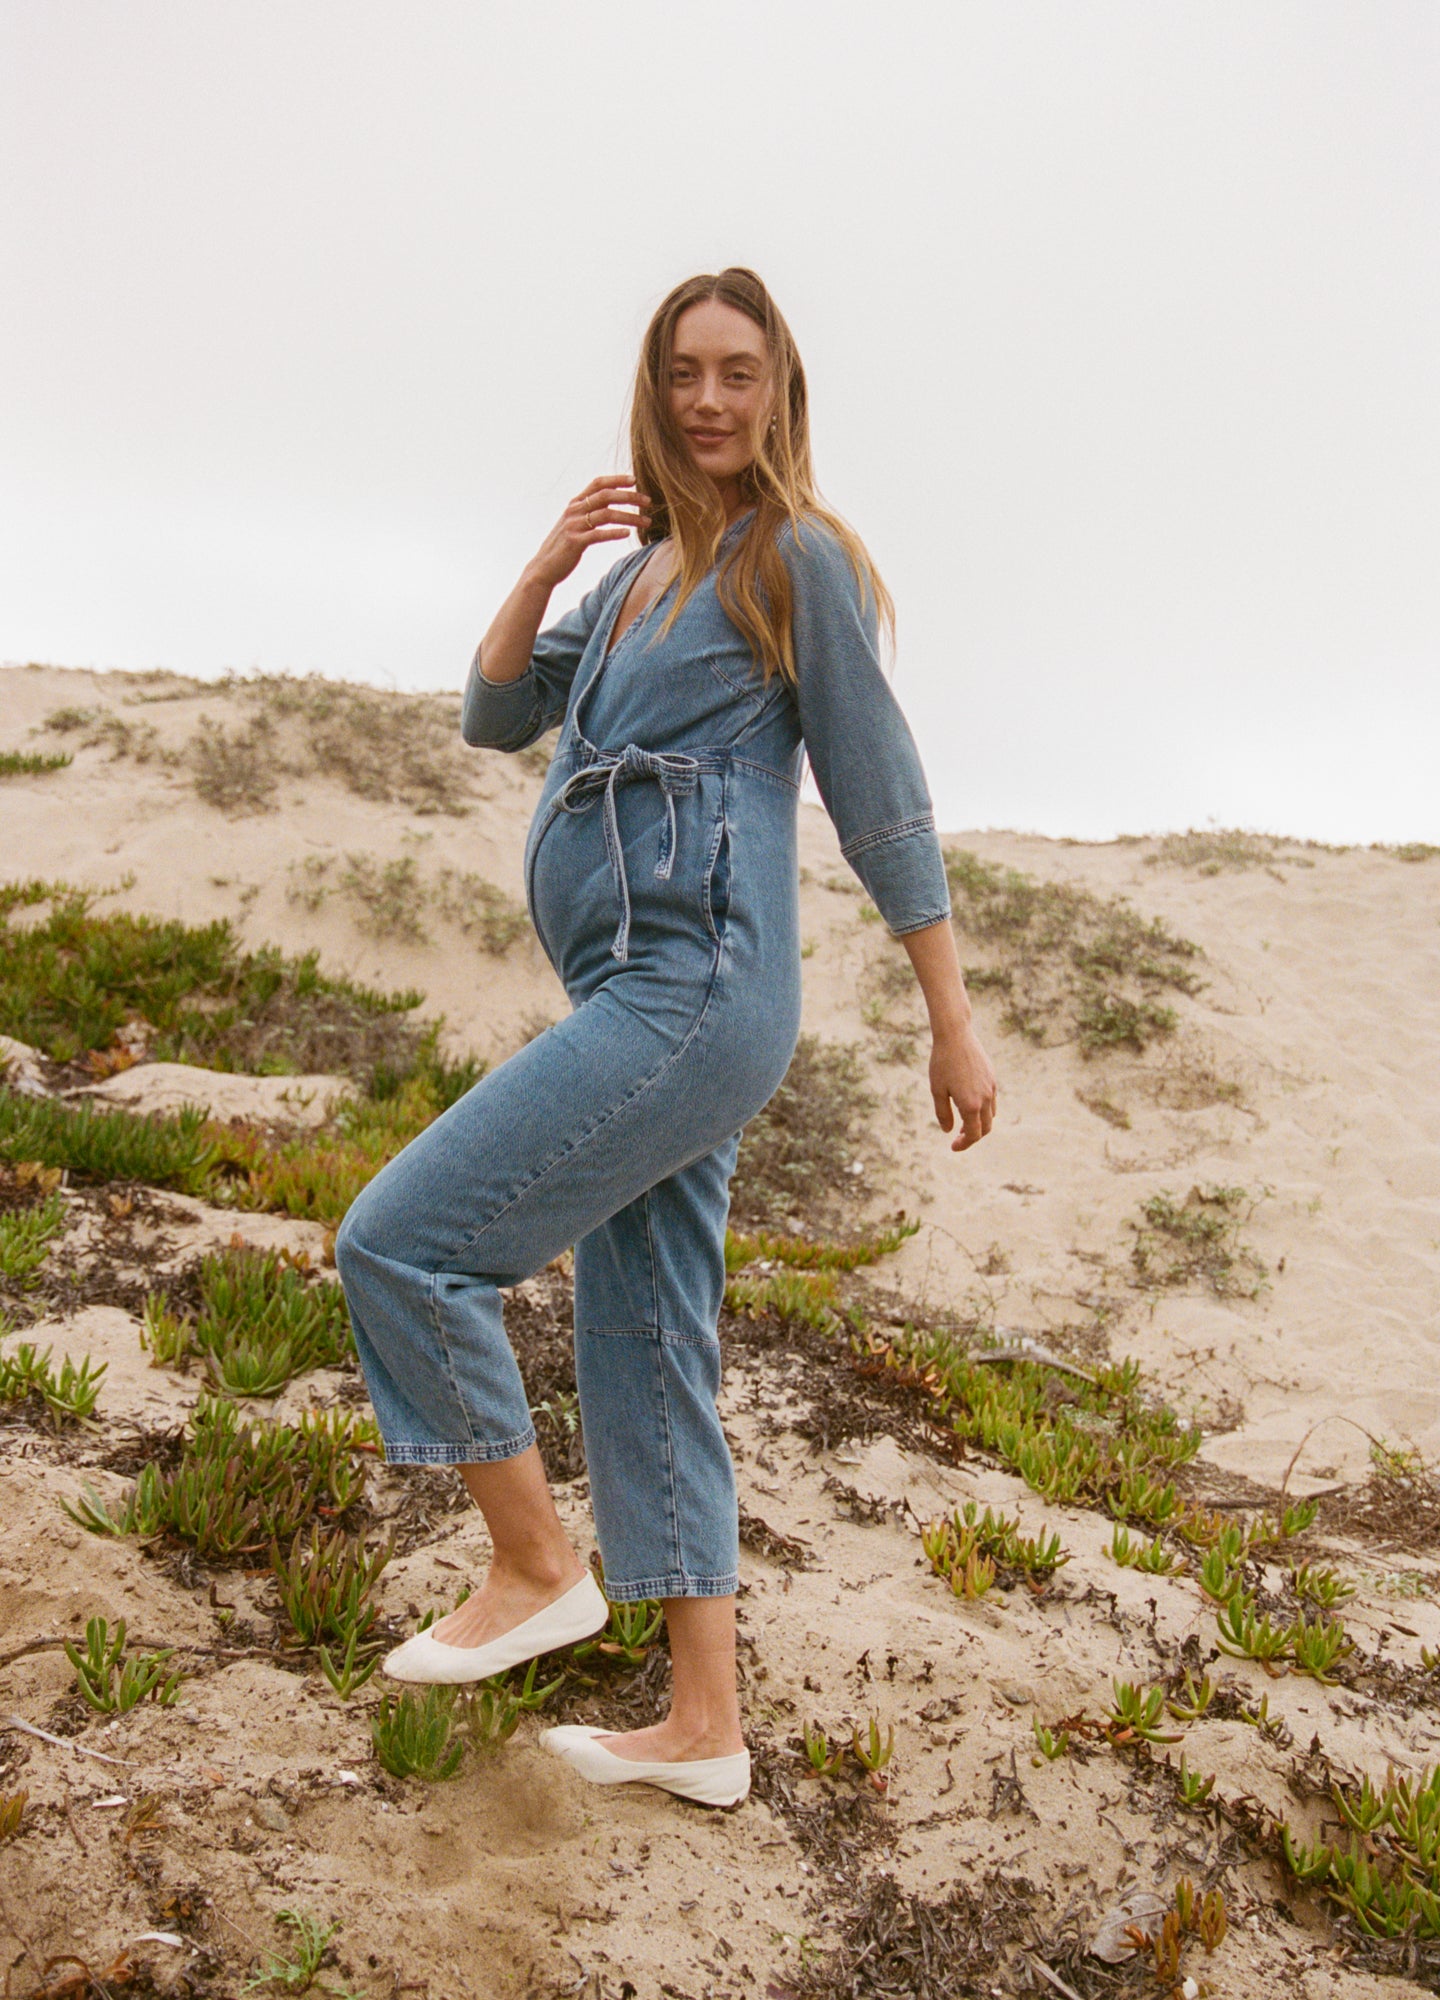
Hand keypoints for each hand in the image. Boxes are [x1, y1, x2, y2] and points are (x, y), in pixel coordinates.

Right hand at [528, 475, 651, 589]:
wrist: (543, 567)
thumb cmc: (563, 546)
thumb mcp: (574, 523)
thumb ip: (589, 511)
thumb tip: (610, 504)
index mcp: (575, 503)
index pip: (598, 484)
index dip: (617, 479)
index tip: (635, 480)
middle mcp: (574, 510)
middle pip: (606, 496)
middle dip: (629, 497)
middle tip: (648, 501)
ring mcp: (574, 525)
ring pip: (606, 514)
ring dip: (629, 517)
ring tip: (646, 522)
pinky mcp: (575, 542)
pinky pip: (598, 534)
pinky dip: (615, 533)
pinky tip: (627, 533)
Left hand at [930, 1021, 997, 1151]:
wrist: (955, 1035)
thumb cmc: (942, 1063)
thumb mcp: (937, 1090)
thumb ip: (943, 1113)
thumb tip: (949, 1131)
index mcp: (971, 1105)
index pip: (973, 1135)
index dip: (964, 1144)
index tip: (953, 1147)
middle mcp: (986, 1098)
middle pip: (985, 1128)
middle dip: (972, 1136)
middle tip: (957, 1137)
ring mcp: (991, 1088)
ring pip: (991, 1115)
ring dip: (979, 1123)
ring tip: (962, 1122)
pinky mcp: (992, 1078)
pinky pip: (992, 1101)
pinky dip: (983, 1110)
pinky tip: (969, 1104)